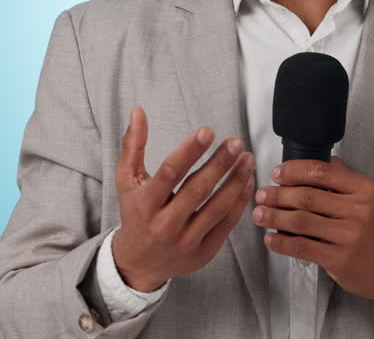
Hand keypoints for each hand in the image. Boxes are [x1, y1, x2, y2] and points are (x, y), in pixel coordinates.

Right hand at [111, 106, 255, 290]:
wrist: (140, 262)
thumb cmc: (135, 214)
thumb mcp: (126, 181)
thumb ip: (133, 146)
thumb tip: (138, 112)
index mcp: (145, 204)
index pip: (170, 173)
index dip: (190, 150)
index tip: (207, 131)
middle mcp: (165, 225)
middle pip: (197, 190)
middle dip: (219, 163)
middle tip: (235, 142)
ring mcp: (186, 241)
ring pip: (217, 207)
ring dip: (235, 180)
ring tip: (247, 158)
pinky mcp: (203, 252)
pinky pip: (226, 224)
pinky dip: (239, 201)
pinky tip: (247, 181)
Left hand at [252, 156, 373, 313]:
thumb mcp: (370, 198)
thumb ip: (346, 178)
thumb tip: (324, 159)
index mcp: (364, 189)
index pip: (321, 171)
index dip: (293, 170)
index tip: (277, 174)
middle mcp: (358, 210)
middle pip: (306, 196)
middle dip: (278, 194)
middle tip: (262, 195)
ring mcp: (348, 235)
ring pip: (300, 220)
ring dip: (274, 216)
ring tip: (259, 214)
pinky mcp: (339, 258)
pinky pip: (301, 247)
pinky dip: (281, 242)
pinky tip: (270, 238)